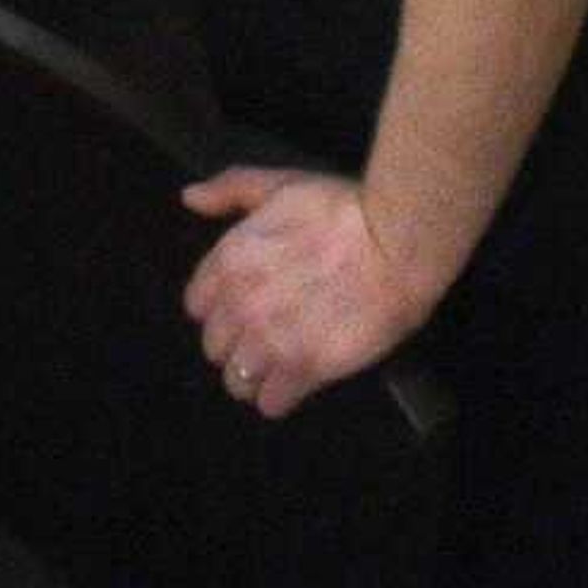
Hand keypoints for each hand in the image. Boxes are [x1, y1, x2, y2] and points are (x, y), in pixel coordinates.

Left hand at [180, 166, 438, 419]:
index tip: (245, 306)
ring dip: (256, 376)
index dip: (222, 308)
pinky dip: (280, 397)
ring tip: (282, 365)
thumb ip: (231, 188)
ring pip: (237, 381)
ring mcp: (269, 341)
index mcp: (230, 261)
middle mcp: (240, 306)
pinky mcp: (303, 369)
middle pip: (215, 349)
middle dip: (238, 343)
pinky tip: (298, 382)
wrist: (396, 242)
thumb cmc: (343, 209)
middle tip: (269, 335)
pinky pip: (270, 403)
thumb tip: (190, 198)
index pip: (197, 306)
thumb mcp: (282, 184)